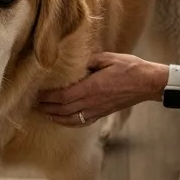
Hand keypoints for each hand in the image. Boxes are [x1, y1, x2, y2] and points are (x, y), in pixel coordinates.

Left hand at [38, 52, 169, 127]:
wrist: (147, 83)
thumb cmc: (130, 68)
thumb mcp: (108, 58)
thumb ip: (89, 61)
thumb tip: (74, 62)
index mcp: (92, 87)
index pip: (63, 96)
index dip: (47, 97)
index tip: (36, 93)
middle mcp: (92, 102)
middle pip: (63, 109)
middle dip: (46, 107)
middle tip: (32, 103)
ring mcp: (97, 110)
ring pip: (70, 118)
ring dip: (54, 116)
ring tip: (42, 111)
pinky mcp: (102, 114)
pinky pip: (81, 122)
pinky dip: (67, 122)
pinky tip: (61, 119)